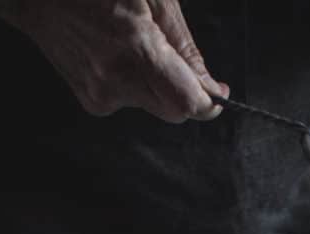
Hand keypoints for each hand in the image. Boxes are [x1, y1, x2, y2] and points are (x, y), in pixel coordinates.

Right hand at [0, 0, 228, 121]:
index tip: (218, 95)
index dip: (208, 103)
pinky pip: (130, 102)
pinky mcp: (92, 102)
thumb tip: (208, 85)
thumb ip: (183, 44)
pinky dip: (136, 84)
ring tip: (136, 45)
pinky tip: (117, 54)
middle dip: (186, 93)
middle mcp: (116, 77)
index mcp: (134, 44)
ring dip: (159, 84)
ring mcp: (100, 94)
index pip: (185, 102)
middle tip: (185, 66)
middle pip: (173, 111)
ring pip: (153, 106)